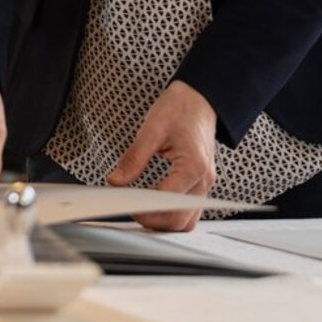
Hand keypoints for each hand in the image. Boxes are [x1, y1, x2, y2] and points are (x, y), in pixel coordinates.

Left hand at [108, 80, 217, 231]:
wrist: (200, 99)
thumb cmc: (179, 109)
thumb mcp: (151, 130)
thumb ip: (134, 158)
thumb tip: (116, 181)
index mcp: (193, 166)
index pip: (168, 201)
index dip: (144, 208)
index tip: (125, 205)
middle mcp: (203, 180)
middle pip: (180, 219)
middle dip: (153, 220)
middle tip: (129, 210)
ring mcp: (205, 183)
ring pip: (188, 220)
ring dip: (164, 222)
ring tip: (140, 210)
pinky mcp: (201, 183)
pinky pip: (190, 210)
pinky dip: (173, 215)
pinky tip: (154, 206)